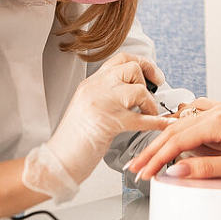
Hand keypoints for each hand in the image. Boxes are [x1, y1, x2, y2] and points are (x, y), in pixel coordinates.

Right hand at [24, 53, 175, 199]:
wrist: (57, 160)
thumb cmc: (73, 140)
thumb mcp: (88, 107)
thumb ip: (107, 96)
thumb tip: (133, 93)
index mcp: (91, 83)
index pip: (121, 59)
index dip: (142, 63)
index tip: (154, 75)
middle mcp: (95, 88)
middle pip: (132, 68)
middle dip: (148, 82)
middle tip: (153, 97)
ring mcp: (101, 103)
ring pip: (139, 91)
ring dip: (150, 105)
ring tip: (149, 116)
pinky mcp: (109, 122)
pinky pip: (141, 118)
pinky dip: (156, 122)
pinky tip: (162, 125)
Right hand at [126, 99, 220, 180]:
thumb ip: (205, 169)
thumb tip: (177, 170)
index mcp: (217, 122)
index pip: (175, 141)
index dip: (155, 159)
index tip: (143, 172)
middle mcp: (218, 111)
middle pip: (174, 130)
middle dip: (153, 150)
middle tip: (137, 167)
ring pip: (184, 122)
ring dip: (166, 139)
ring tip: (151, 155)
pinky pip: (197, 116)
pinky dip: (183, 126)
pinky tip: (178, 132)